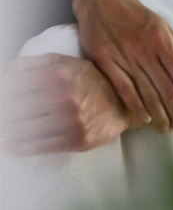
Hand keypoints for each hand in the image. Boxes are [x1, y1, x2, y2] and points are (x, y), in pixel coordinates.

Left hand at [2, 54, 132, 156]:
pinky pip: (37, 146)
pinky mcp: (77, 139)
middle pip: (16, 108)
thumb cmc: (89, 81)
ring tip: (4, 131)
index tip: (2, 100)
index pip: (15, 85)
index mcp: (59, 72)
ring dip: (8, 131)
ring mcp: (71, 119)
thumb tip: (7, 76)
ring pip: (23, 129)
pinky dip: (18, 146)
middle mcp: (65, 95)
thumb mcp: (65, 62)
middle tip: (3, 116)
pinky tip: (10, 145)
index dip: (4, 94)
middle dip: (4, 113)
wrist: (123, 103)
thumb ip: (35, 64)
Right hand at [75, 0, 172, 133]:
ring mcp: (124, 57)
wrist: (102, 0)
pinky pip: (123, 89)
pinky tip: (145, 119)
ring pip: (146, 92)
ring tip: (168, 129)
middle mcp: (145, 50)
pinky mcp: (104, 61)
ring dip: (159, 115)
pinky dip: (136, 106)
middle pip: (167, 89)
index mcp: (163, 41)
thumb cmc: (139, 17)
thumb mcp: (166, 29)